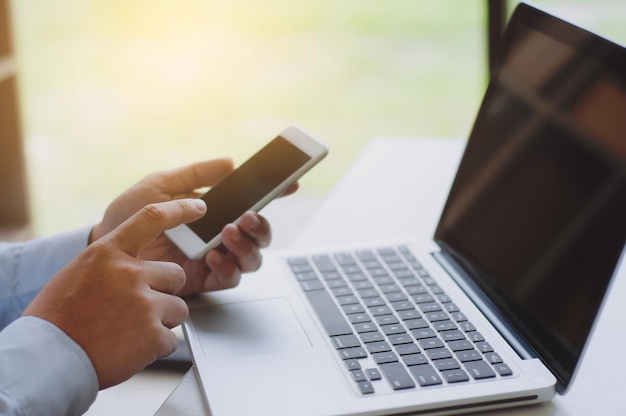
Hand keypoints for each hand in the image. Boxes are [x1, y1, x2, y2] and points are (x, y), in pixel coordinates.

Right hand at [23, 199, 206, 388]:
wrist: (48, 358)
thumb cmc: (59, 318)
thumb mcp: (81, 273)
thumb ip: (113, 264)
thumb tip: (138, 267)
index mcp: (108, 253)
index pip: (152, 218)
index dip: (180, 210)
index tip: (198, 206)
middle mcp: (130, 273)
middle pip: (175, 276)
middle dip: (165, 293)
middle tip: (138, 309)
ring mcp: (144, 303)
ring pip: (178, 308)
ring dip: (161, 322)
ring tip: (129, 332)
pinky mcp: (152, 334)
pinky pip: (170, 339)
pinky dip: (154, 348)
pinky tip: (129, 349)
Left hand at [90, 159, 297, 296]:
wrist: (103, 249)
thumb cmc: (129, 216)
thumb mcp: (159, 186)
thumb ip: (194, 175)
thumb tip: (229, 163)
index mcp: (214, 212)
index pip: (251, 203)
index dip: (274, 194)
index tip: (289, 184)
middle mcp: (219, 237)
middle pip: (260, 235)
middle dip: (261, 226)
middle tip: (247, 217)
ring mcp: (214, 259)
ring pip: (252, 258)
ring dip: (247, 245)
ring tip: (228, 233)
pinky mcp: (203, 281)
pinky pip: (229, 278)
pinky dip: (227, 266)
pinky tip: (213, 256)